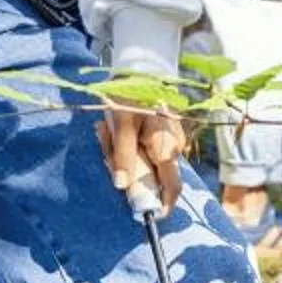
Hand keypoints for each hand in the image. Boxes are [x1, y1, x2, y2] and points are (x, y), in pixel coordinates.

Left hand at [97, 101, 186, 215]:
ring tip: (108, 131)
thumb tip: (121, 186)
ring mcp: (172, 140)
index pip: (172, 188)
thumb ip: (121, 155)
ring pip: (151, 163)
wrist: (141, 66)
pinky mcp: (166, 134)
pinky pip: (150, 151)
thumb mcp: (121, 123)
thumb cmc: (130, 94)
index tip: (149, 216)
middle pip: (156, 176)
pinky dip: (131, 147)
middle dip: (131, 172)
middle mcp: (174, 147)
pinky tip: (116, 129)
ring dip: (126, 156)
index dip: (163, 205)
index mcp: (166, 147)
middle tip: (107, 145)